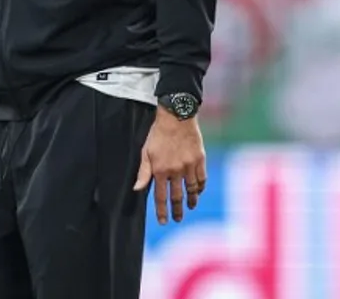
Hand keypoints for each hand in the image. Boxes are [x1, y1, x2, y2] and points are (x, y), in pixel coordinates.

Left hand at [134, 107, 206, 223]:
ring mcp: (189, 165)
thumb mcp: (146, 152)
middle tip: (177, 219)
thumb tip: (137, 189)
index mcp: (160, 170)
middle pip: (177, 196)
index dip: (162, 211)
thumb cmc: (159, 134)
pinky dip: (201, 187)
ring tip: (191, 207)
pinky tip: (199, 191)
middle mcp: (175, 171)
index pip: (161, 197)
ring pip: (191, 189)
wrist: (177, 117)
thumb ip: (143, 172)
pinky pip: (202, 178)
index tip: (164, 221)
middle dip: (177, 210)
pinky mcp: (200, 159)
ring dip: (191, 200)